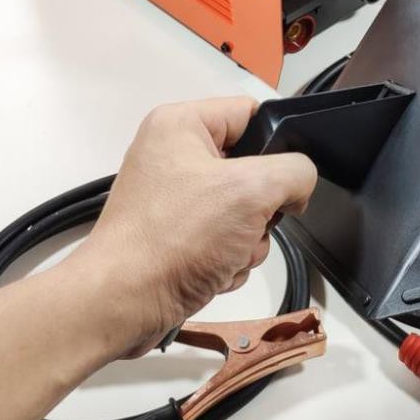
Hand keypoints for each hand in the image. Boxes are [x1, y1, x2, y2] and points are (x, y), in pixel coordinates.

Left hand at [66, 98, 317, 357]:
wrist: (121, 304)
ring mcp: (173, 198)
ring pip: (244, 210)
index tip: (282, 179)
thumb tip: (298, 186)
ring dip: (249, 240)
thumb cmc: (175, 238)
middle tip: (248, 223)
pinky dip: (230, 258)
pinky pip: (225, 238)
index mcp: (181, 125)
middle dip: (262, 208)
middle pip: (253, 168)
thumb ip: (294, 172)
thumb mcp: (252, 191)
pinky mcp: (175, 236)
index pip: (252, 114)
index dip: (277, 144)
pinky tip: (215, 271)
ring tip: (227, 254)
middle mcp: (173, 155)